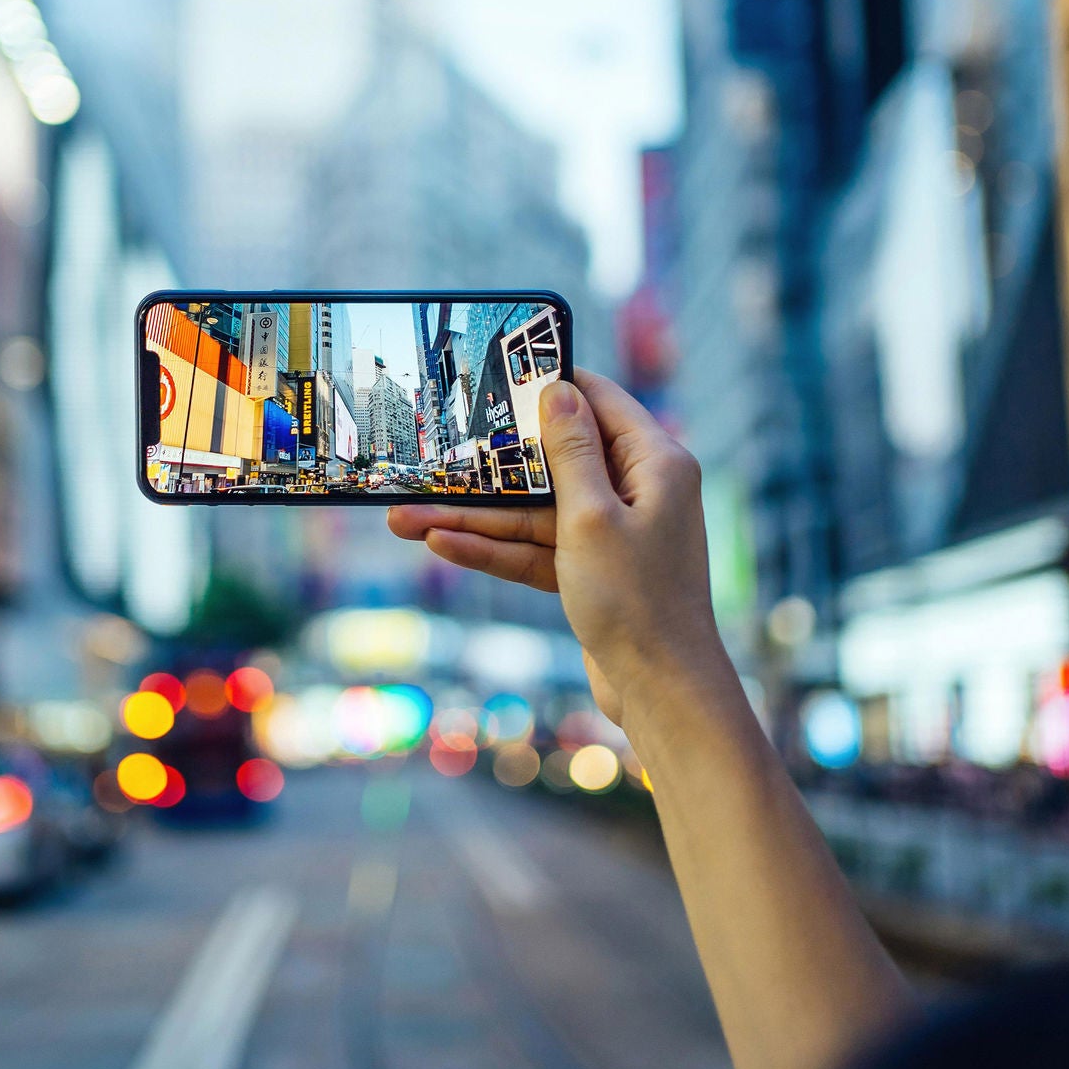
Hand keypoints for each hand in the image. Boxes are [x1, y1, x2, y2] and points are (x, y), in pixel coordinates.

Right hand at [388, 369, 725, 728]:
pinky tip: (441, 544)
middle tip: (431, 455)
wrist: (663, 694)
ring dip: (474, 519)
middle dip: (488, 469)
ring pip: (533, 514)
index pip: (598, 401)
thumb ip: (571, 451)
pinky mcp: (592, 571)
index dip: (547, 386)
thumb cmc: (638, 601)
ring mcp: (613, 534)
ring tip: (405, 518)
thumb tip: (558, 390)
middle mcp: (637, 490)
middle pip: (552, 463)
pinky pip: (537, 550)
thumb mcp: (592, 516)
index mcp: (655, 463)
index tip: (495, 374)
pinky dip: (495, 551)